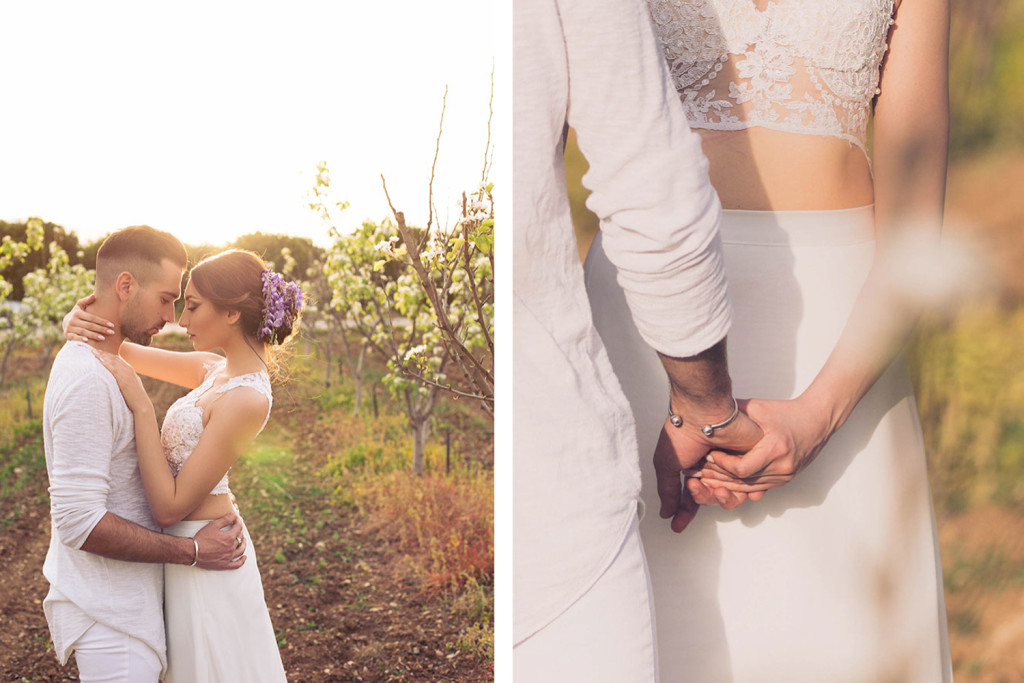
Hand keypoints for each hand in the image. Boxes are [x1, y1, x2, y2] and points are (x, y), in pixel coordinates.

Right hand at [64, 294, 114, 341]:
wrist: (65, 322)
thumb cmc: (77, 313)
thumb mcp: (79, 306)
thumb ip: (86, 301)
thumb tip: (94, 295)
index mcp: (77, 313)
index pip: (92, 318)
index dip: (102, 321)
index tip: (112, 325)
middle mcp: (73, 320)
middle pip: (89, 325)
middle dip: (101, 329)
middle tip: (112, 332)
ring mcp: (69, 328)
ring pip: (83, 332)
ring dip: (93, 335)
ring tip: (103, 338)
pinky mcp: (67, 335)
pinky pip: (74, 337)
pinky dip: (80, 339)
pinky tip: (87, 341)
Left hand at [92, 349, 151, 413]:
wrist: (141, 404)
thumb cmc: (135, 396)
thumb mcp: (131, 384)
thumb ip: (125, 378)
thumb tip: (118, 378)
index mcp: (130, 369)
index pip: (117, 359)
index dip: (107, 354)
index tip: (99, 351)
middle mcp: (128, 369)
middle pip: (114, 358)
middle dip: (103, 353)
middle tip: (93, 349)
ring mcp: (126, 374)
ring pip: (112, 362)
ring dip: (102, 356)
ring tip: (93, 352)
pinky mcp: (123, 380)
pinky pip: (113, 369)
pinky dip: (106, 364)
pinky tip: (99, 360)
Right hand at [193, 512, 246, 569]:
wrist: (192, 552)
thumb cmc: (202, 538)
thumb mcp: (213, 525)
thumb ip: (225, 519)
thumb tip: (234, 515)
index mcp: (230, 537)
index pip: (238, 527)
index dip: (238, 521)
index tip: (236, 519)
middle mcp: (231, 547)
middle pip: (240, 538)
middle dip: (239, 531)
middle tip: (237, 528)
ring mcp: (228, 557)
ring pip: (241, 550)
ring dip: (243, 544)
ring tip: (243, 540)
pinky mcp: (224, 565)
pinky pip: (236, 564)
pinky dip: (241, 561)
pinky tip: (244, 557)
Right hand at [653, 408, 762, 531]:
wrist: (705, 414)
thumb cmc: (683, 433)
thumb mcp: (668, 463)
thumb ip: (669, 491)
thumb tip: (666, 514)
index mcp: (696, 465)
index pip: (694, 495)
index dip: (686, 511)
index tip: (677, 526)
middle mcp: (715, 466)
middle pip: (713, 497)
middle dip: (703, 497)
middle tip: (695, 484)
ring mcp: (734, 463)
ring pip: (732, 495)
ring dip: (721, 495)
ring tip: (712, 483)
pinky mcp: (753, 460)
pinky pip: (750, 484)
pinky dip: (737, 481)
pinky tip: (727, 467)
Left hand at [698, 397, 834, 492]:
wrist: (817, 420)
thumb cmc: (787, 412)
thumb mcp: (759, 408)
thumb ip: (734, 412)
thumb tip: (708, 414)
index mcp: (775, 448)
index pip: (742, 468)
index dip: (722, 465)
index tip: (710, 455)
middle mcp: (782, 466)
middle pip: (744, 482)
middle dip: (719, 477)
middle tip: (701, 471)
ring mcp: (786, 475)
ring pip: (750, 488)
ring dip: (728, 484)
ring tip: (707, 478)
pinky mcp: (786, 479)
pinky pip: (759, 487)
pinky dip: (741, 486)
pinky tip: (725, 482)